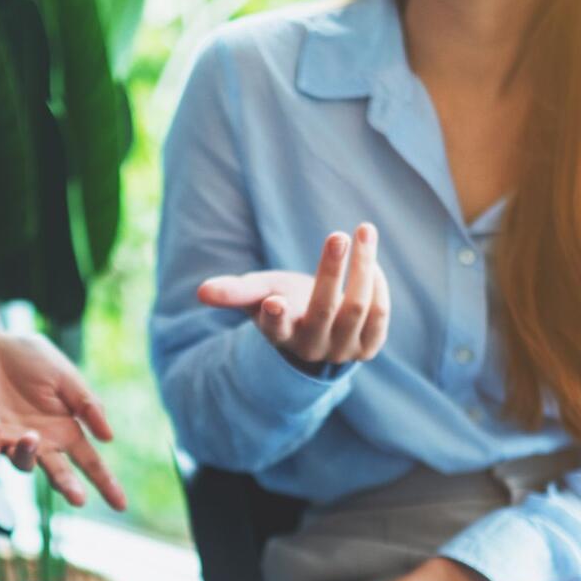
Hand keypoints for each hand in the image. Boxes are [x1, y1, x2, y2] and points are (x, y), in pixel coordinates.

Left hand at [0, 331, 126, 509]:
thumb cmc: (31, 359)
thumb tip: (109, 438)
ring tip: (32, 437)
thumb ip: (87, 405)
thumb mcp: (65, 377)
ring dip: (27, 454)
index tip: (121, 504)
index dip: (105, 483)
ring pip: (22, 463)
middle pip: (58, 473)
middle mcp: (41, 441)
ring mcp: (12, 440)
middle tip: (78, 498)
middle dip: (68, 487)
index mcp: (65, 429)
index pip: (89, 462)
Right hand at [198, 223, 389, 363]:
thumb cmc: (283, 302)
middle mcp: (311, 347)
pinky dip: (378, 285)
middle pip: (324, 310)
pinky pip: (379, 315)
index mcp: (279, 335)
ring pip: (357, 309)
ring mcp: (342, 350)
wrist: (318, 330)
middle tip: (338, 236)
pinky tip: (371, 262)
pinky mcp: (368, 347)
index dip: (274, 318)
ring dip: (363, 266)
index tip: (274, 301)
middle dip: (331, 271)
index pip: (275, 331)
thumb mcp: (258, 294)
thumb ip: (233, 291)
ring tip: (364, 230)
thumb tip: (202, 292)